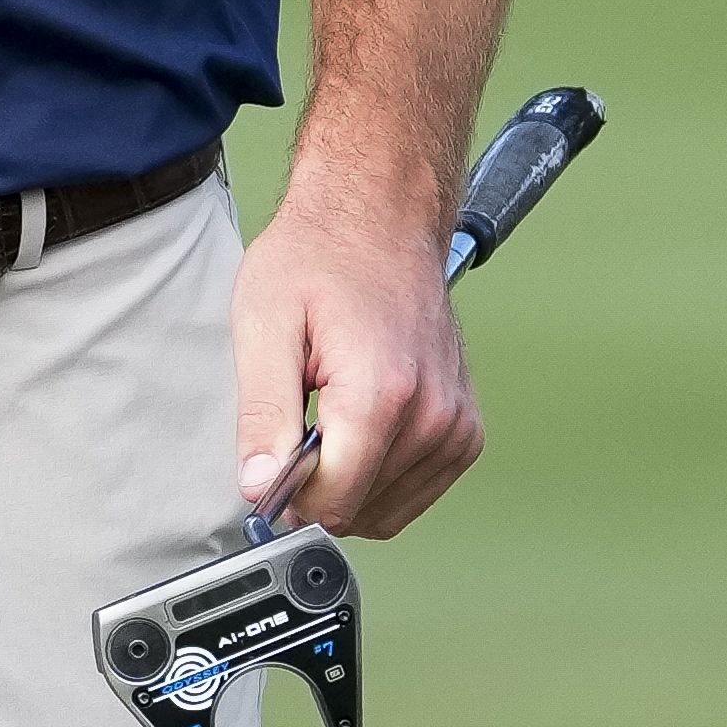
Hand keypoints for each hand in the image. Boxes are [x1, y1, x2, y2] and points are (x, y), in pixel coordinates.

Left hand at [230, 181, 486, 539]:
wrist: (378, 216)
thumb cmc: (320, 256)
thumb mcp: (264, 325)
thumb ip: (262, 416)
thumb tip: (260, 487)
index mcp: (382, 394)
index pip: (331, 502)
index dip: (287, 490)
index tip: (272, 455)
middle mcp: (432, 416)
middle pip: (358, 509)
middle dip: (317, 482)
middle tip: (301, 418)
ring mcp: (456, 425)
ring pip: (386, 510)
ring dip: (351, 479)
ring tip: (333, 412)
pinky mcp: (465, 429)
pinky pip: (416, 491)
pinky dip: (381, 475)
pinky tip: (361, 424)